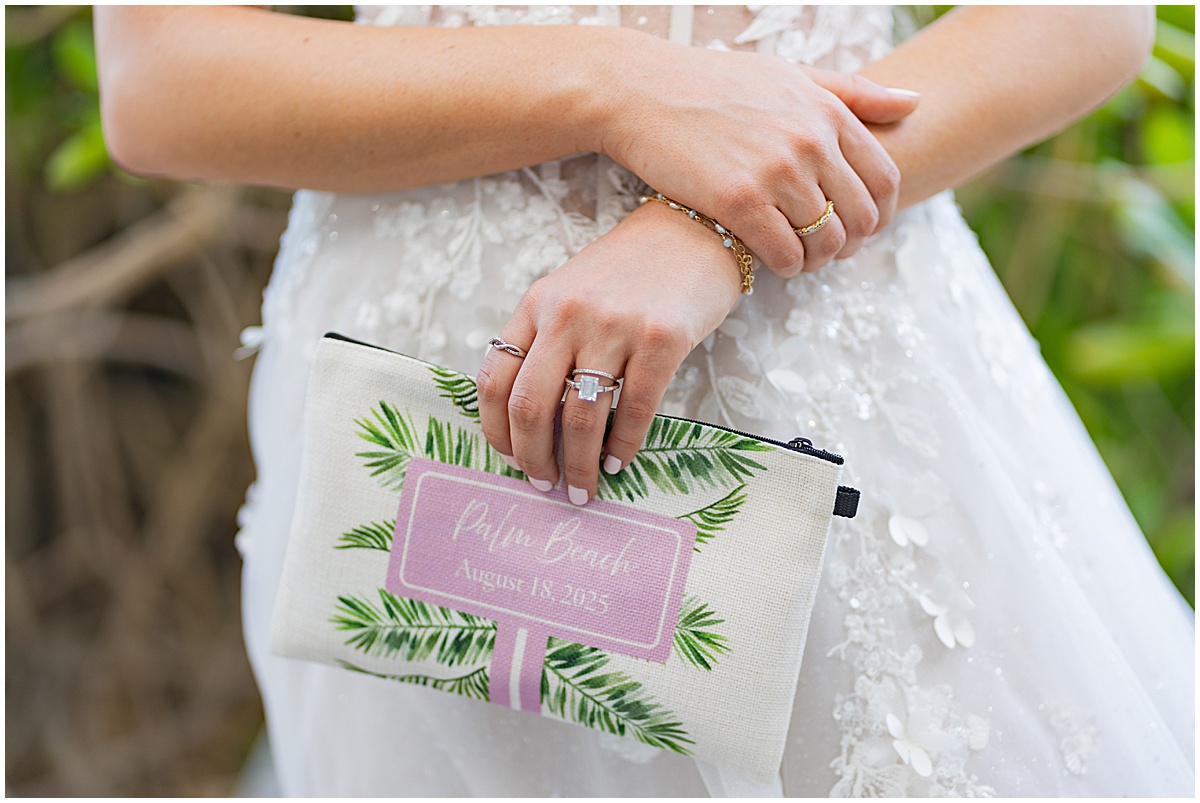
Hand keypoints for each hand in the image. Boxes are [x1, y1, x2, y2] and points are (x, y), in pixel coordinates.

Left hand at [476, 200, 740, 504]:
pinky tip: (617, 462)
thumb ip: (545, 340)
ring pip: (581, 417)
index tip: (509, 457)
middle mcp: (568, 314)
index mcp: (537, 304)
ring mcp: (615, 326)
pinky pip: (635, 410)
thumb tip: (530, 418)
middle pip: (531, 406)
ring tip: (583, 487)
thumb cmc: (630, 269)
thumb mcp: (571, 291)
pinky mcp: (663, 340)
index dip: (497, 429)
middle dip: (532, 459)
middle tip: (543, 485)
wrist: (694, 227)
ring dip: (578, 464)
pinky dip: (623, 447)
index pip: (495, 378)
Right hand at [593, 32, 916, 276]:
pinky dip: (786, 267)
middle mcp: (809, 141)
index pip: (884, 179)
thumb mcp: (790, 74)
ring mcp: (775, 172)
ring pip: (824, 241)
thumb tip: (914, 101)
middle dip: (850, 244)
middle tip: (827, 252)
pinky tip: (771, 264)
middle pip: (860, 217)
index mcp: (827, 112)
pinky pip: (783, 253)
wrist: (643, 91)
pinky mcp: (738, 200)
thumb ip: (853, 91)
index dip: (879, 215)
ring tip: (799, 260)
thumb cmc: (713, 83)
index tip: (858, 228)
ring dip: (817, 261)